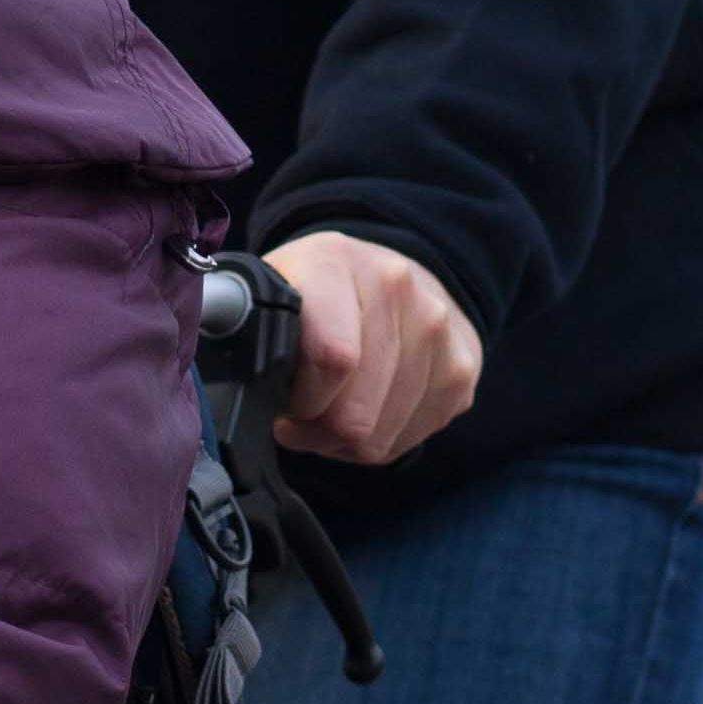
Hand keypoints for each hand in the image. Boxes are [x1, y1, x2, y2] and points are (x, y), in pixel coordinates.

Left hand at [266, 231, 483, 464]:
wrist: (391, 275)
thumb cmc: (317, 295)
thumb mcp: (272, 290)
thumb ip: (246, 324)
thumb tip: (240, 375)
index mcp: (335, 262)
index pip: (331, 358)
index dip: (301, 402)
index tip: (285, 404)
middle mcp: (397, 288)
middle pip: (354, 413)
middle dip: (318, 428)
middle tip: (305, 413)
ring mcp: (438, 329)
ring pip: (379, 436)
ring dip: (345, 439)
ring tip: (334, 408)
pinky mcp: (462, 371)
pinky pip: (408, 441)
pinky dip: (379, 438)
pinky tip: (367, 408)